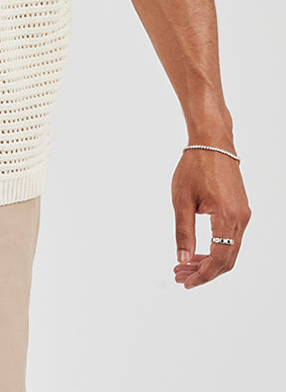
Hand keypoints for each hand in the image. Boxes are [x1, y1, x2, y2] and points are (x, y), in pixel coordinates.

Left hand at [172, 148, 250, 287]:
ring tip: (184, 265)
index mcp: (227, 215)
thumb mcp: (182, 200)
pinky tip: (197, 250)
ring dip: (209, 261)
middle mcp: (241, 218)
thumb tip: (183, 259)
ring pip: (229, 250)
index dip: (202, 275)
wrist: (212, 142)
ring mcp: (243, 214)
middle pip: (227, 259)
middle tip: (180, 275)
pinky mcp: (241, 209)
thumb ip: (183, 232)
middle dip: (204, 272)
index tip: (185, 281)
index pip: (219, 258)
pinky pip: (231, 237)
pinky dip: (215, 248)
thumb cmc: (194, 166)